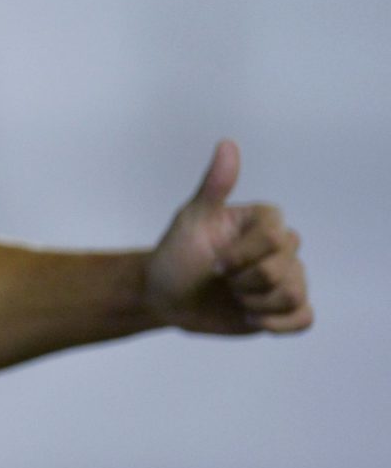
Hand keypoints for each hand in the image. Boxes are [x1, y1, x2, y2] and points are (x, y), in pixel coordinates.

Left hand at [144, 140, 311, 334]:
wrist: (164, 296)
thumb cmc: (176, 254)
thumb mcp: (190, 220)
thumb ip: (214, 186)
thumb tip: (227, 143)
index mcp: (265, 222)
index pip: (274, 238)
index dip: (241, 256)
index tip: (213, 262)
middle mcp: (283, 247)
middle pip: (282, 269)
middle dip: (242, 282)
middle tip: (221, 281)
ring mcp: (288, 277)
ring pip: (292, 295)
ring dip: (253, 304)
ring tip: (233, 297)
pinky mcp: (286, 308)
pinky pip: (304, 319)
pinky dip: (277, 324)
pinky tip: (251, 318)